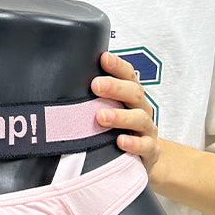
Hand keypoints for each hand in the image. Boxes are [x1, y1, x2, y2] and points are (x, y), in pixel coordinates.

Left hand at [92, 51, 159, 171]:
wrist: (145, 156)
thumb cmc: (121, 127)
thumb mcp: (110, 108)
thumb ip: (95, 96)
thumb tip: (64, 80)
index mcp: (131, 95)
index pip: (128, 75)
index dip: (117, 66)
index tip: (104, 58)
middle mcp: (141, 108)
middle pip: (134, 93)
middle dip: (115, 88)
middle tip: (96, 85)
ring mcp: (147, 130)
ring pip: (139, 119)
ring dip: (120, 116)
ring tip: (101, 116)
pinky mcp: (150, 151)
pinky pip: (145, 146)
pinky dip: (134, 143)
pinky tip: (120, 142)